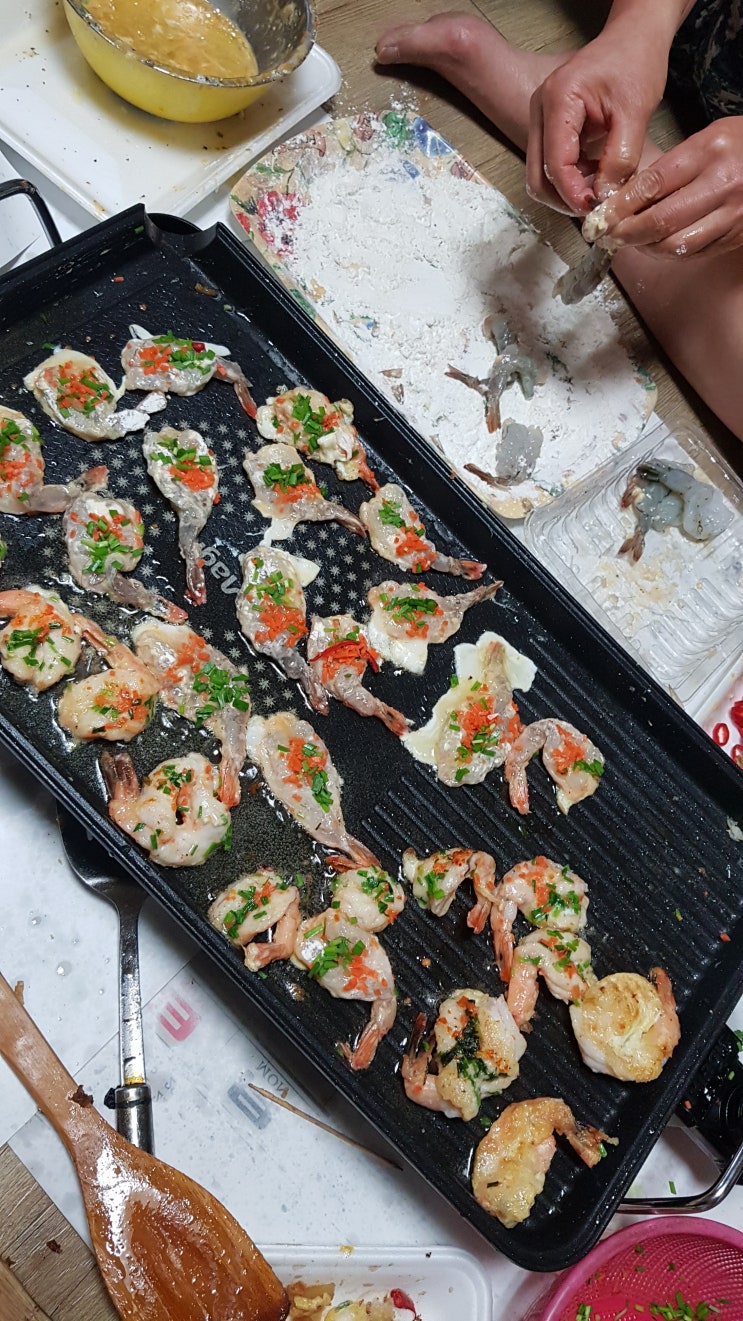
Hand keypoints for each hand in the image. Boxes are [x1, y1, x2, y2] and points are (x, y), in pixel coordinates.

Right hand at [527, 24, 669, 213]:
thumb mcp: (636, 110)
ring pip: (541, 177)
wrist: (632, 38)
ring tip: (601, 191)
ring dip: (568, 193)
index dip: (574, 194)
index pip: (555, 164)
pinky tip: (596, 177)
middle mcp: (540, 110)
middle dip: (566, 200)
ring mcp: (540, 119)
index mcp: (558, 100)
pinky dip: (572, 181)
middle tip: (597, 207)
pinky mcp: (549, 128)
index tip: (598, 208)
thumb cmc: (635, 61)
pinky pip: (551, 167)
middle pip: (537, 178)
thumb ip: (621, 157)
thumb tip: (606, 196)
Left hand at [588, 119, 742, 257]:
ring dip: (644, 247)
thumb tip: (628, 196)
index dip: (622, 205)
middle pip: (662, 221)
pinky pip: (693, 252)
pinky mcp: (735, 236)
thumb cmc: (741, 146)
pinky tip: (654, 245)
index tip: (601, 215)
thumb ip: (670, 166)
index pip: (655, 184)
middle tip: (608, 235)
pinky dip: (667, 253)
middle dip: (628, 232)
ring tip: (629, 240)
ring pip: (675, 244)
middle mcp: (723, 185)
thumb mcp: (708, 139)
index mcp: (711, 152)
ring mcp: (732, 215)